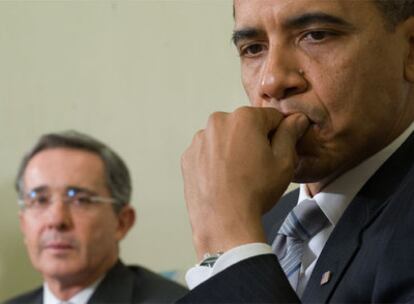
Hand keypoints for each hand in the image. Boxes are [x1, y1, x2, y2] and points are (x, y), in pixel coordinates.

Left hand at [181, 106, 309, 259]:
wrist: (224, 222)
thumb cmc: (255, 192)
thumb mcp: (284, 162)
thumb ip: (290, 134)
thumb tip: (296, 119)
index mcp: (244, 118)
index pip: (270, 117)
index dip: (279, 133)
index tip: (277, 150)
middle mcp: (218, 122)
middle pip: (244, 125)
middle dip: (253, 140)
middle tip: (257, 166)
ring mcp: (200, 140)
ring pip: (224, 138)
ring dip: (232, 149)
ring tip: (238, 175)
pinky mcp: (188, 156)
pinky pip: (207, 152)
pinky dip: (215, 161)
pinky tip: (223, 179)